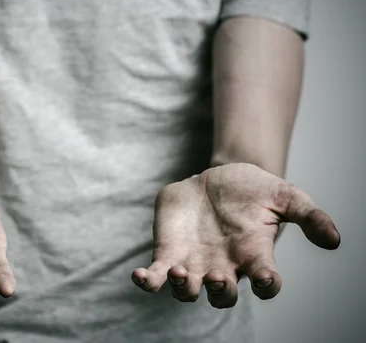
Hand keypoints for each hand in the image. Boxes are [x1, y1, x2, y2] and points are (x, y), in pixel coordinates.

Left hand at [132, 163, 339, 307]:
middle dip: (220, 293)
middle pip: (222, 296)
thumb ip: (309, 215)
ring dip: (183, 288)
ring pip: (187, 292)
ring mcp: (195, 262)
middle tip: (217, 278)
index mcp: (255, 255)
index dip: (266, 285)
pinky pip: (156, 276)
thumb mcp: (286, 195)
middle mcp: (224, 265)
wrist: (217, 178)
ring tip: (180, 272)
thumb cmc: (253, 190)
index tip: (265, 277)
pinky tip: (139, 276)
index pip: (265, 283)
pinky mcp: (169, 252)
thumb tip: (334, 240)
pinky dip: (148, 280)